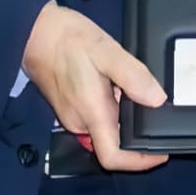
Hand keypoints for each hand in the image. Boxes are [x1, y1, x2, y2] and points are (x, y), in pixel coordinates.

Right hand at [25, 1, 165, 171]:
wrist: (35, 32)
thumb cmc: (67, 39)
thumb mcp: (106, 51)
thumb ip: (133, 76)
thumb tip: (158, 100)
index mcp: (91, 113)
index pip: (113, 157)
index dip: (139, 162)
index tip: (160, 153)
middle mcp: (80, 122)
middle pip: (113, 146)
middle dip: (136, 137)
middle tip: (158, 118)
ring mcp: (72, 117)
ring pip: (105, 131)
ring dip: (124, 121)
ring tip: (140, 99)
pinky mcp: (69, 108)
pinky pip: (95, 119)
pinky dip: (112, 111)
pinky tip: (119, 89)